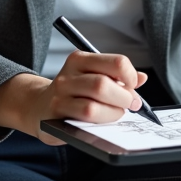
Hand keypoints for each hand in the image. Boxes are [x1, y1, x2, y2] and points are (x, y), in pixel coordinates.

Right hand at [27, 52, 146, 144]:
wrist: (38, 106)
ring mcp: (61, 95)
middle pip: (104, 84)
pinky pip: (84, 119)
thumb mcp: (92, 76)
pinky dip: (100, 121)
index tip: (133, 86)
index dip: (130, 76)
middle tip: (131, 104)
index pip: (115, 62)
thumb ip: (116, 77)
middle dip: (124, 98)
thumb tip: (142, 78)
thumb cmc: (72, 92)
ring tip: (117, 113)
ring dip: (113, 113)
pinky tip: (102, 121)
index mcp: (81, 59)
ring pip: (93, 105)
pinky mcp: (57, 114)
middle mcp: (69, 74)